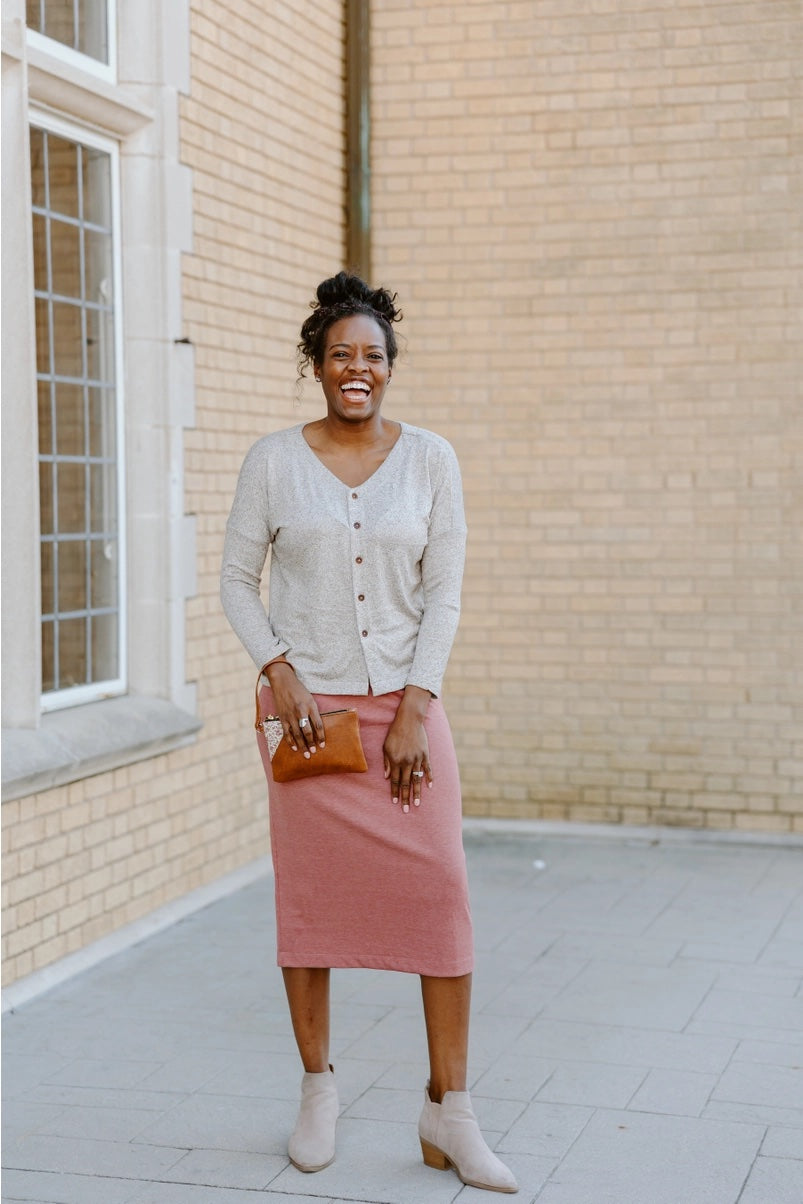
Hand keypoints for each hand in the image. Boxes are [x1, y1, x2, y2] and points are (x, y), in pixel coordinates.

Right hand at [265, 660, 324, 757]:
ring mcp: (290, 715)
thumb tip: (317, 728)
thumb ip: (314, 712)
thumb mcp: (310, 699)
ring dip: (302, 745)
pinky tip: (294, 748)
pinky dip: (290, 741)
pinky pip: (286, 732)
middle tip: (313, 752)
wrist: (283, 682)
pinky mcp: (282, 717)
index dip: (321, 737)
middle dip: (311, 743)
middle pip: (307, 732)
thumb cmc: (299, 690)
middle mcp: (301, 712)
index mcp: (310, 706)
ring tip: (306, 754)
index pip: (318, 725)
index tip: (322, 745)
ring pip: (297, 734)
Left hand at [383, 686, 433, 811]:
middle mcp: (407, 762)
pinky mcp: (425, 754)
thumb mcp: (386, 747)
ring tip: (418, 804)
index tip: (394, 802)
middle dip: (405, 797)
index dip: (394, 792)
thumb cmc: (395, 733)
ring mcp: (417, 759)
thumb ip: (386, 762)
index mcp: (396, 761)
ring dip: (417, 793)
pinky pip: (427, 769)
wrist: (409, 720)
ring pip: (417, 779)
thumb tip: (387, 777)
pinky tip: (430, 787)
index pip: (395, 781)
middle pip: (406, 783)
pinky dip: (429, 778)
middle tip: (406, 810)